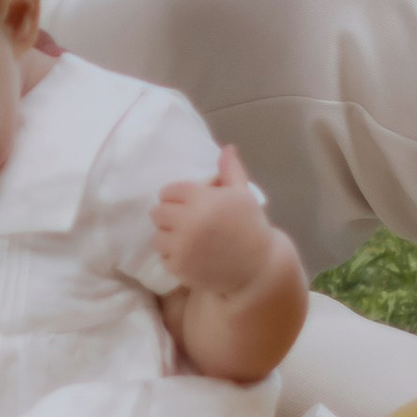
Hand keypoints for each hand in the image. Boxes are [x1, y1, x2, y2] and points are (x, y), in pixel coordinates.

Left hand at [151, 142, 275, 296]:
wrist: (259, 268)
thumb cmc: (251, 227)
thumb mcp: (243, 195)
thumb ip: (231, 170)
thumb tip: (227, 148)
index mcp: (201, 199)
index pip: (168, 192)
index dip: (178, 198)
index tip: (190, 205)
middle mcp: (188, 221)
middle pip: (158, 213)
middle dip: (170, 216)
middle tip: (187, 223)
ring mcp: (182, 246)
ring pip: (157, 236)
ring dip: (169, 237)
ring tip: (187, 240)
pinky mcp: (180, 267)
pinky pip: (163, 257)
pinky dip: (173, 257)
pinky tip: (190, 256)